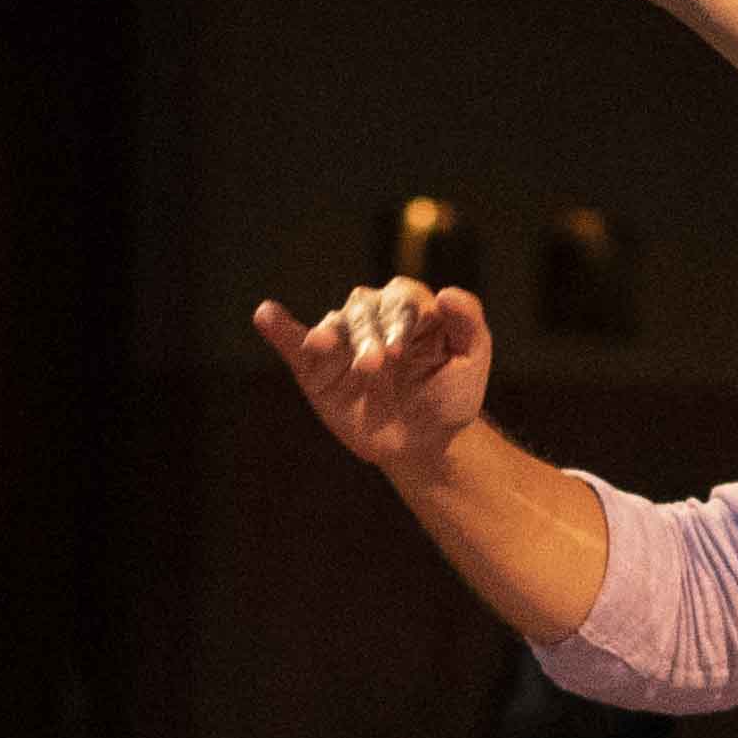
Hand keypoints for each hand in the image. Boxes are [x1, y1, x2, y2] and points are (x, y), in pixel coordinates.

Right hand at [252, 275, 496, 478]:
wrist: (423, 444)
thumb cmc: (449, 398)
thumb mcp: (471, 362)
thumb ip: (470, 324)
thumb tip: (447, 293)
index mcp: (411, 310)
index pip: (401, 299)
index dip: (399, 319)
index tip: (400, 350)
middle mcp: (374, 319)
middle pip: (364, 310)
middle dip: (367, 336)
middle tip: (373, 367)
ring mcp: (343, 343)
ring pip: (333, 325)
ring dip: (329, 334)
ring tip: (321, 346)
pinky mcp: (316, 368)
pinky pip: (293, 342)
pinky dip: (279, 328)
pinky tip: (266, 314)